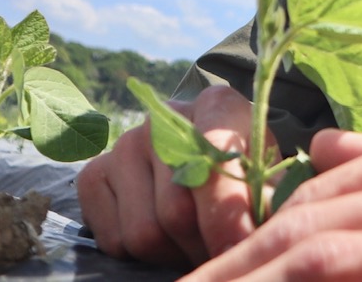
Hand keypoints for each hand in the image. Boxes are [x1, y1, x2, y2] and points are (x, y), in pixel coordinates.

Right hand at [76, 85, 263, 266]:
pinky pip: (114, 241)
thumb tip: (243, 242)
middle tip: (221, 249)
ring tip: (198, 241)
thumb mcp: (267, 180)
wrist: (209, 161)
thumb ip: (263, 203)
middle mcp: (162, 118)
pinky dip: (142, 256)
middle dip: (203, 244)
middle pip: (175, 212)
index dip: (227, 218)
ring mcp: (122, 144)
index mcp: (217, 105)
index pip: (212, 167)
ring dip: (175, 253)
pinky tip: (166, 236)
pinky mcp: (94, 175)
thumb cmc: (246, 171)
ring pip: (144, 233)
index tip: (239, 248)